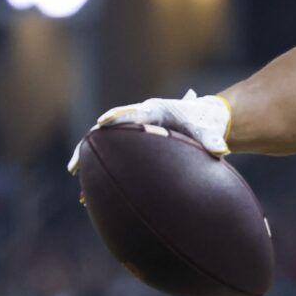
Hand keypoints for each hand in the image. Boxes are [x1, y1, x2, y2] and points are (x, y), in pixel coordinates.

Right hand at [71, 90, 231, 171]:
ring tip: (73, 172)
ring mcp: (134, 128)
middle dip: (92, 143)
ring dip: (88, 155)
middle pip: (109, 128)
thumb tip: (222, 150)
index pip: (133, 112)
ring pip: (106, 141)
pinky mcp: (134, 141)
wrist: (204, 118)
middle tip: (75, 161)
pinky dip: (102, 165)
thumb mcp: (208, 131)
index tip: (102, 123)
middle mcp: (139, 117)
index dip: (117, 117)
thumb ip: (212, 139)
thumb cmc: (204, 123)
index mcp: (155, 110)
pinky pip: (114, 152)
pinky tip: (92, 185)